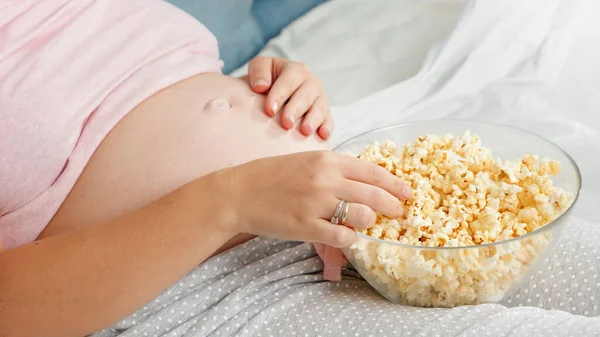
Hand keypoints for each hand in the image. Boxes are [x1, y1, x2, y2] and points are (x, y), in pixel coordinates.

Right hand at [216, 151, 412, 247]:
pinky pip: (342, 237)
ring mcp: (316, 203)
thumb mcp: (305, 161)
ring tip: (364, 224)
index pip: (373, 171)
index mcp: (327, 160)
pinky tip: (347, 238)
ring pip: (362, 216)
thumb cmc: (271, 176)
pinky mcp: (306, 226)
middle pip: (374, 194)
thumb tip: (362, 183)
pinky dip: (350, 240)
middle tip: (398, 213)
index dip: (395, 183)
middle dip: (392, 206)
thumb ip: (333, 170)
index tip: (407, 192)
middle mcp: (326, 179)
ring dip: (369, 222)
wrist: (239, 192)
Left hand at [245, 56, 332, 138]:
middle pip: (306, 95)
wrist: (275, 90)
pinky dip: (327, 127)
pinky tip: (322, 135)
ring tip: (305, 130)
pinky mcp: (325, 113)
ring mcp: (320, 98)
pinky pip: (329, 120)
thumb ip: (258, 71)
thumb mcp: (259, 67)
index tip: (270, 110)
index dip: (279, 95)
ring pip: (320, 107)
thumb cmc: (266, 80)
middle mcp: (311, 82)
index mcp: (295, 70)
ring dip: (313, 119)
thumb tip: (260, 86)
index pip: (289, 81)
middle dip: (296, 110)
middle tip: (286, 123)